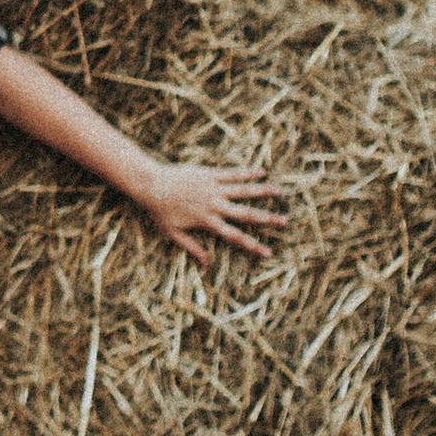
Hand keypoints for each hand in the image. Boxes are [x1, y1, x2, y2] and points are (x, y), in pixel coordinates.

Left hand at [136, 160, 284, 274]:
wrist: (150, 184)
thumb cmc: (158, 211)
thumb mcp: (172, 234)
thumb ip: (192, 248)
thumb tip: (206, 264)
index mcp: (208, 222)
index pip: (235, 237)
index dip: (253, 245)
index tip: (269, 252)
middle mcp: (214, 206)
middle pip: (246, 214)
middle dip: (267, 218)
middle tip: (285, 221)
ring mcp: (213, 188)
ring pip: (243, 190)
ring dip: (262, 191)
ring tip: (279, 191)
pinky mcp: (209, 174)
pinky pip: (231, 174)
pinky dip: (246, 172)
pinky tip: (260, 171)